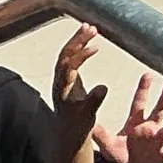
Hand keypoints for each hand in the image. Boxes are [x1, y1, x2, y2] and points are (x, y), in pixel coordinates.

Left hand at [50, 24, 106, 142]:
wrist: (68, 134)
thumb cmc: (78, 127)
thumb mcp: (87, 116)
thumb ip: (93, 102)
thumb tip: (103, 87)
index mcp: (62, 90)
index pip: (67, 67)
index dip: (79, 55)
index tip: (95, 47)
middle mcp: (59, 82)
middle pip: (64, 56)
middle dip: (76, 41)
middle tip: (91, 27)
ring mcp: (62, 80)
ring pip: (66, 55)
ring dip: (77, 41)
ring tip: (91, 27)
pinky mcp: (68, 79)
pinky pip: (71, 59)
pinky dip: (81, 49)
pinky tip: (93, 43)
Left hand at [92, 72, 162, 162]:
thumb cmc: (118, 156)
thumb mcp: (107, 144)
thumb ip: (99, 133)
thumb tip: (87, 121)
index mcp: (135, 123)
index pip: (140, 103)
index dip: (144, 89)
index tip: (148, 74)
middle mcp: (149, 128)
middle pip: (161, 108)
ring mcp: (158, 139)